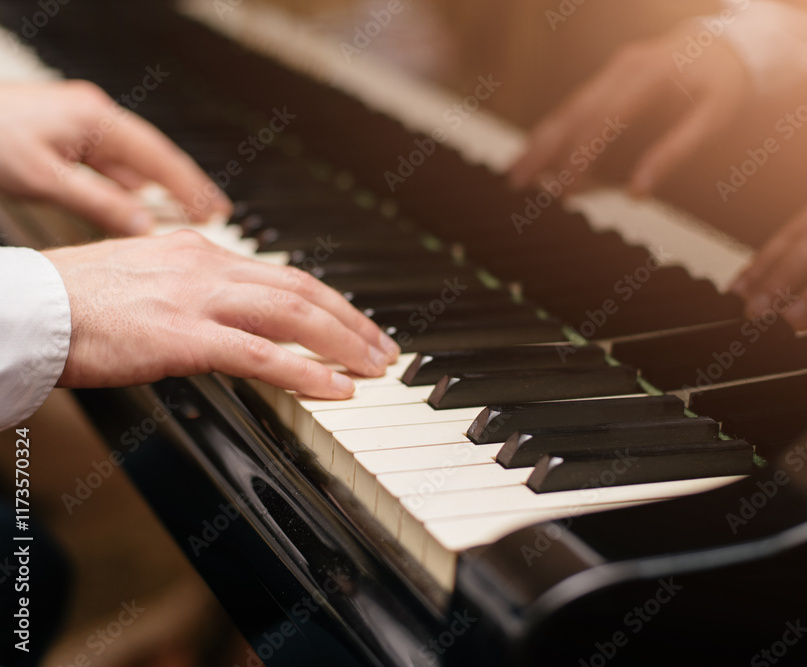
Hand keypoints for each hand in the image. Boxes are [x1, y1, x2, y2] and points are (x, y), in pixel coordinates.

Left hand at [0, 81, 230, 235]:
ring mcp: (80, 122)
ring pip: (130, 160)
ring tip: (179, 214)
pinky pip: (108, 161)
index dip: (192, 187)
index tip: (217, 210)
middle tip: (211, 213)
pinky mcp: (65, 132)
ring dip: (153, 187)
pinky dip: (125, 183)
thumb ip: (101, 204)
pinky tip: (132, 202)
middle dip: (182, 186)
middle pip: (152, 156)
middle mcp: (95, 116)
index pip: (160, 159)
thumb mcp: (47, 180)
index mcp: (98, 120)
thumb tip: (145, 226)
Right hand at [43, 231, 400, 397]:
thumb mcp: (146, 283)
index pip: (283, 273)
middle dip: (351, 320)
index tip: (355, 322)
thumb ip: (193, 294)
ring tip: (374, 367)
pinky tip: (335, 388)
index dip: (329, 300)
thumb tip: (230, 320)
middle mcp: (205, 266)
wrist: (25, 310)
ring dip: (343, 342)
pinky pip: (259, 354)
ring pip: (292, 314)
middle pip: (301, 289)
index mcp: (198, 252)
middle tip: (383, 348)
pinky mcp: (181, 336)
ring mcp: (195, 299)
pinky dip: (305, 371)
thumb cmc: (75, 304)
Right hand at [509, 18, 750, 196]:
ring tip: (514, 173)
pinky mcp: (612, 75)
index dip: (580, 155)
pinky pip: (578, 104)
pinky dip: (555, 130)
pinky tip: (536, 150)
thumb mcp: (714, 118)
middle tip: (517, 183)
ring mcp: (615, 68)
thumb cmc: (727, 86)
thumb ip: (675, 153)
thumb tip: (636, 192)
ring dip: (540, 141)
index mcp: (650, 73)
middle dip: (544, 150)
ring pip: (569, 107)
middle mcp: (625, 66)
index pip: (604, 118)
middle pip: (574, 111)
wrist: (733, 42)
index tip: (562, 188)